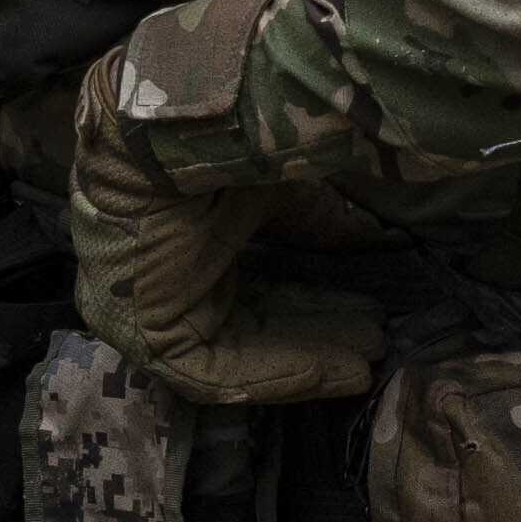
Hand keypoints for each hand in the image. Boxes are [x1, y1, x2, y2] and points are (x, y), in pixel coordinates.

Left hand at [62, 54, 385, 406]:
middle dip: (318, 334)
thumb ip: (316, 222)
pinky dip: (277, 374)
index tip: (367, 313)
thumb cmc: (209, 155)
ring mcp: (147, 313)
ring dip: (307, 358)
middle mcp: (164, 282)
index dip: (313, 305)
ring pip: (241, 353)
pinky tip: (333, 368)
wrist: (160, 147)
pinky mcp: (143, 339)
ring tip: (369, 358)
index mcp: (183, 243)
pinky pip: (217, 375)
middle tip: (377, 339)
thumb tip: (376, 240)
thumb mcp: (275, 192)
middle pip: (250, 324)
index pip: (254, 289)